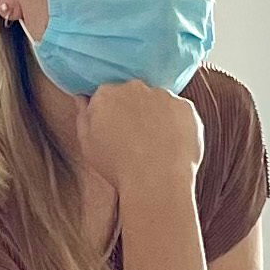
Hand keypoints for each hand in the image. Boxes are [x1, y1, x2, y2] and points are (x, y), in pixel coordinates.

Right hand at [73, 81, 203, 197]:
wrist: (155, 182)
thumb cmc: (118, 167)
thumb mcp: (87, 144)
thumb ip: (84, 116)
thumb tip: (83, 99)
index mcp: (107, 94)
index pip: (108, 95)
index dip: (111, 113)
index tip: (115, 129)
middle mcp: (135, 88)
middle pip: (134, 94)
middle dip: (134, 110)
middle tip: (136, 138)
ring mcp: (163, 95)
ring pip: (159, 102)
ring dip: (158, 116)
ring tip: (157, 145)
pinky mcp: (185, 107)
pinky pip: (180, 112)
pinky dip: (178, 124)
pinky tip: (172, 145)